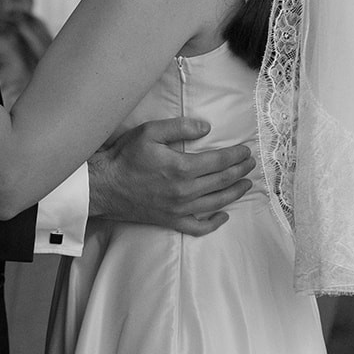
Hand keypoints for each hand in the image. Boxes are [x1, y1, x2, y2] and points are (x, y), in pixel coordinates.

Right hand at [89, 118, 254, 235]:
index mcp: (181, 168)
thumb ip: (180, 127)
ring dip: (234, 193)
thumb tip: (206, 128)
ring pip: (216, 203)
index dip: (236, 155)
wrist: (103, 186)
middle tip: (250, 164)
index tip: (246, 150)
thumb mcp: (150, 132)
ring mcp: (179, 209)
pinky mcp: (171, 220)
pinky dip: (213, 223)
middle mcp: (185, 191)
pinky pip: (198, 227)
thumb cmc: (124, 157)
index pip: (219, 161)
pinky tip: (224, 216)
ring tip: (246, 185)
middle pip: (222, 181)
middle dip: (240, 171)